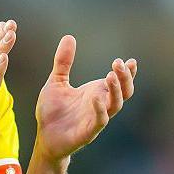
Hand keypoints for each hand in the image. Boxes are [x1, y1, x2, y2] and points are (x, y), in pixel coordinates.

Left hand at [33, 35, 136, 163]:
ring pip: (115, 105)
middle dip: (125, 78)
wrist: (43, 136)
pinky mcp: (87, 132)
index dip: (128, 72)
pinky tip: (95, 98)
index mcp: (96, 93)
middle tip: (119, 63)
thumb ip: (63, 62)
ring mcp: (95, 119)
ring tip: (110, 76)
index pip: (119, 81)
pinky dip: (100, 110)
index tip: (131, 60)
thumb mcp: (56, 81)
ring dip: (115, 91)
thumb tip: (69, 36)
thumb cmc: (52, 111)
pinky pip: (99, 122)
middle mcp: (100, 105)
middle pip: (124, 92)